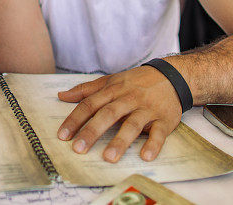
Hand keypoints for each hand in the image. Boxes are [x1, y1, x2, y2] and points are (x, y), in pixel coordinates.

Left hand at [56, 66, 182, 161]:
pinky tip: (145, 156)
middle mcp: (128, 99)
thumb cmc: (136, 82)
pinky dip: (153, 144)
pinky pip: (159, 132)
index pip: (90, 104)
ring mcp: (147, 109)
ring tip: (108, 157)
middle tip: (78, 149)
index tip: (63, 135)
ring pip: (132, 124)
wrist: (171, 76)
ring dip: (120, 141)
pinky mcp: (164, 119)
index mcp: (113, 90)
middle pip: (108, 114)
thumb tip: (61, 95)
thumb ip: (86, 90)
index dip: (75, 119)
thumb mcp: (111, 81)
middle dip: (92, 131)